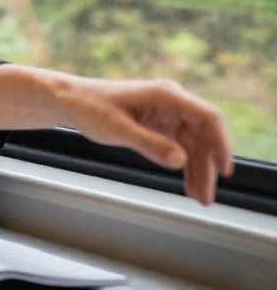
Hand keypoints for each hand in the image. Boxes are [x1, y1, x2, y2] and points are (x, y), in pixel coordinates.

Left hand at [57, 77, 233, 204]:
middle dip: (207, 166)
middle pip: (202, 136)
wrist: (69, 101)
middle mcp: (171, 103)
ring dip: (197, 170)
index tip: (224, 170)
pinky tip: (188, 185)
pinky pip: (179, 147)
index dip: (221, 143)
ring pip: (193, 144)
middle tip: (206, 197)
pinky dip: (184, 166)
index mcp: (166, 95)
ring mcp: (166, 114)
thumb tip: (180, 160)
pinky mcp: (158, 125)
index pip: (207, 118)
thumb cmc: (89, 107)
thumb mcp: (118, 128)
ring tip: (200, 198)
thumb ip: (149, 144)